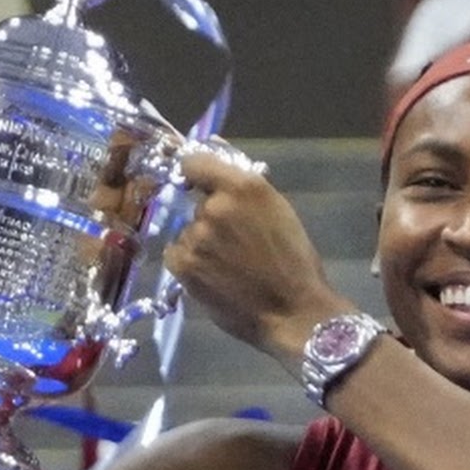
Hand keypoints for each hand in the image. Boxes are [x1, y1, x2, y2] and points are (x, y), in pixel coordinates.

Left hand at [164, 144, 344, 364]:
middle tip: (234, 243)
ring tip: (227, 266)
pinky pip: (175, 253)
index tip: (198, 186)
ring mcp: (196, 236)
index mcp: (243, 186)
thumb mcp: (279, 211)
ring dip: (200, 243)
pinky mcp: (184, 265)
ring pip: (187, 231)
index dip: (194, 174)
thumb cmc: (294, 262)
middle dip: (210, 218)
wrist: (294, 311)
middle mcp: (214, 206)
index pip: (194, 162)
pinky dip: (188, 261)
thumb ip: (245, 187)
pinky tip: (212, 275)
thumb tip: (215, 158)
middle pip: (196, 204)